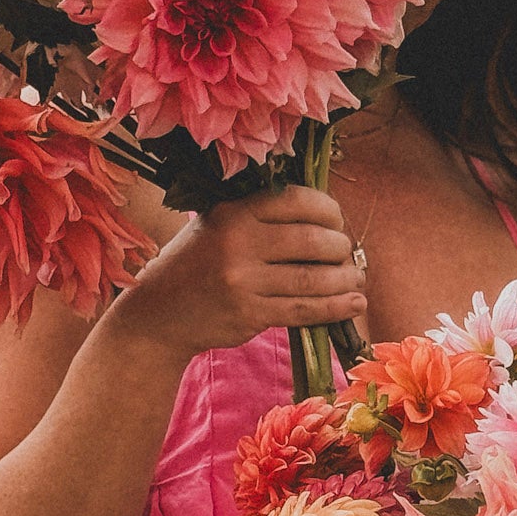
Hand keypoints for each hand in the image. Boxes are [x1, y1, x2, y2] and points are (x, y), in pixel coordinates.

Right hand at [108, 185, 366, 362]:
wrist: (158, 313)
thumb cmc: (195, 264)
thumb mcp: (216, 224)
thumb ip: (260, 216)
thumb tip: (326, 219)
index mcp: (234, 212)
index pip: (298, 201)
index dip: (329, 210)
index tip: (337, 222)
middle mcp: (239, 242)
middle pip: (313, 240)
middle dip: (341, 248)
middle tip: (348, 255)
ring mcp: (244, 281)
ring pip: (313, 279)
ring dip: (346, 280)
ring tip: (358, 281)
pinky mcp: (250, 314)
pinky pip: (305, 309)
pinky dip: (336, 307)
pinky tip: (354, 304)